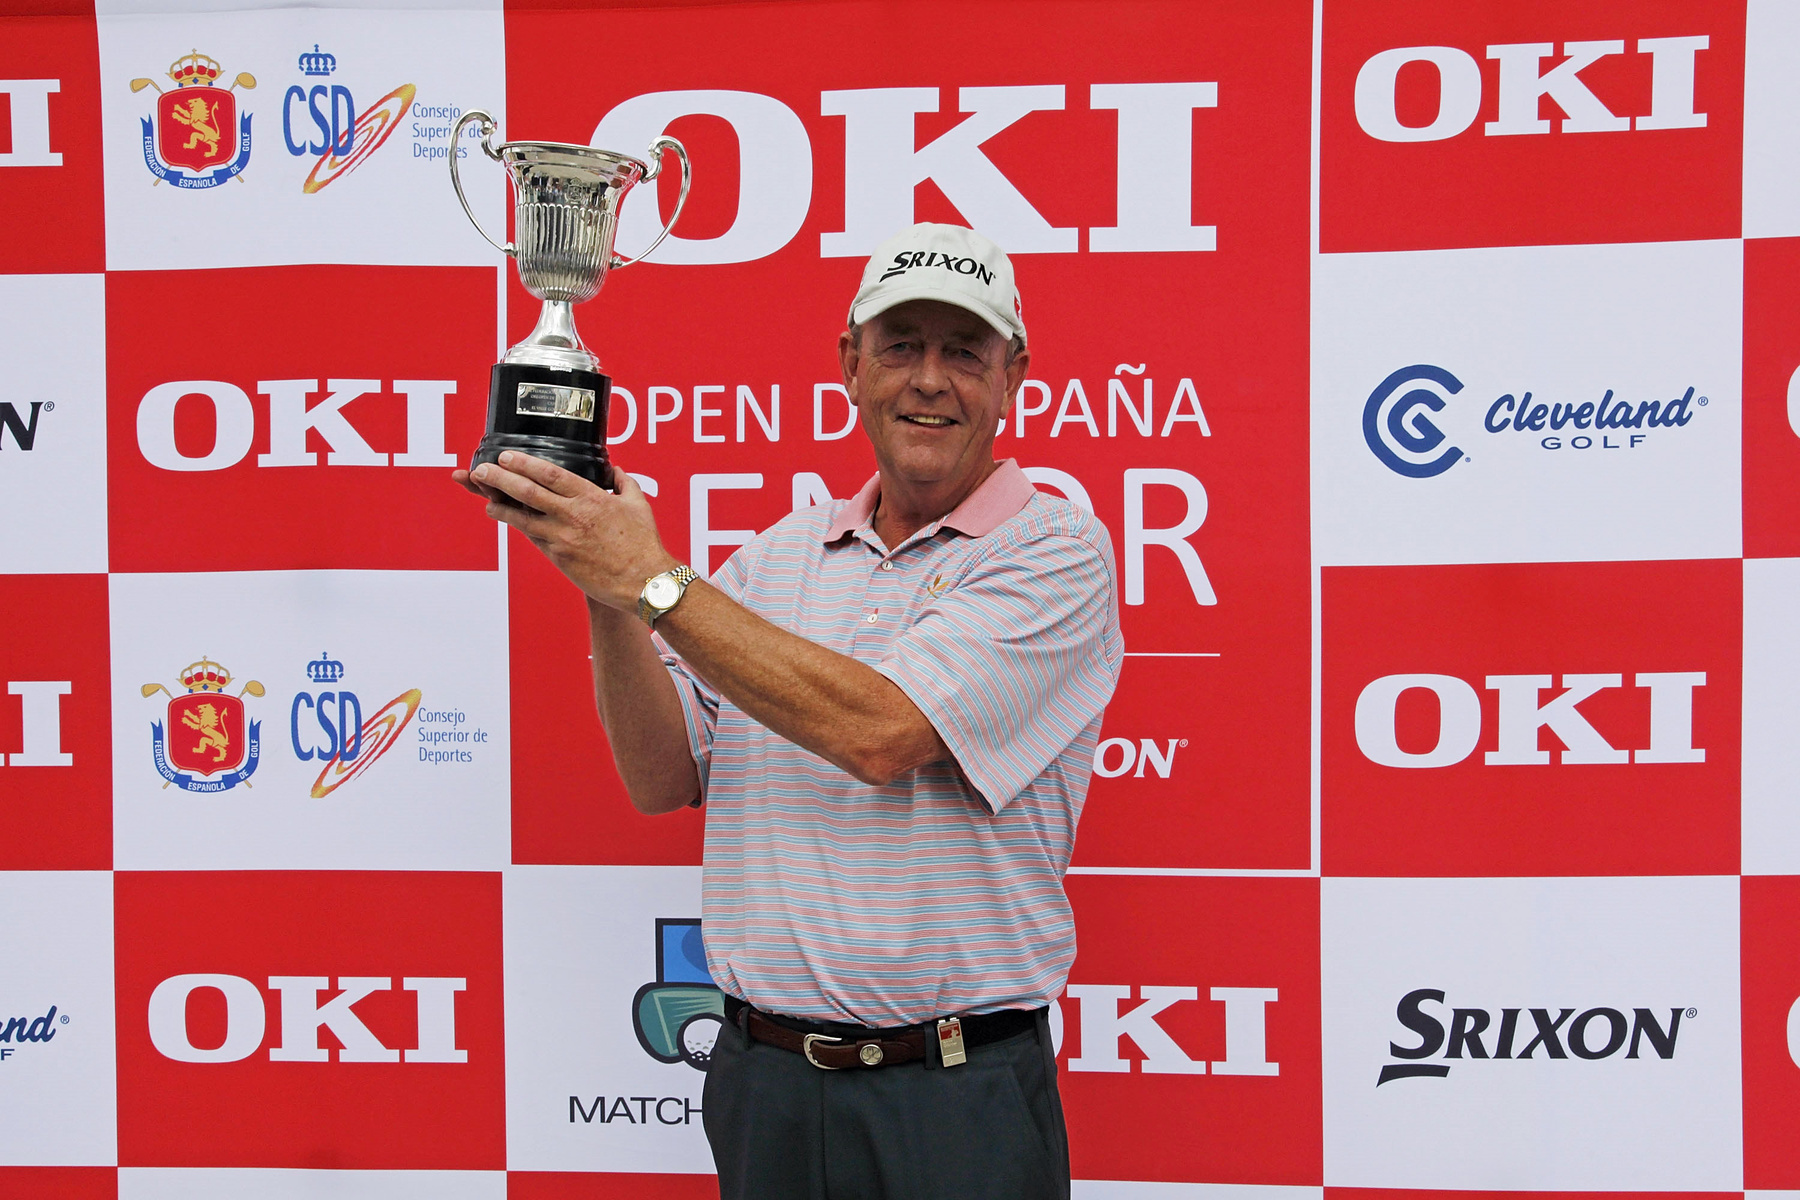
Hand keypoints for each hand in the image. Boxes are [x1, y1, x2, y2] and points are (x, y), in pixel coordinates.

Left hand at [452, 453, 679, 610]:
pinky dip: (517, 525)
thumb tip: (615, 470)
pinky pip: (533, 537)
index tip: (507, 456)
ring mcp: (562, 538)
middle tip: (481, 470)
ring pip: (522, 517)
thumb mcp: (638, 505)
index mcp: (592, 498)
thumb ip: (623, 482)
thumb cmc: (644, 544)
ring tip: (483, 495)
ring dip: (499, 505)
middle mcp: (572, 516)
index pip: (551, 475)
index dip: (525, 464)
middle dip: (501, 478)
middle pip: (528, 492)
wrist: (644, 581)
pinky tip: (504, 516)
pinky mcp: (559, 557)